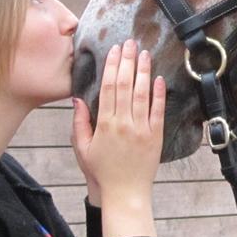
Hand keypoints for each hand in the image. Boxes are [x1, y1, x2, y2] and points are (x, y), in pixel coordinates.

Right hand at [72, 39, 165, 236]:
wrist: (124, 193)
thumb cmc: (101, 171)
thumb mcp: (82, 147)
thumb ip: (79, 122)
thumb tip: (77, 98)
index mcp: (105, 124)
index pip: (109, 87)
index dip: (113, 66)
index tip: (115, 50)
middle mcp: (124, 123)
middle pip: (127, 85)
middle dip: (128, 61)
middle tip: (130, 43)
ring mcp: (141, 129)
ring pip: (143, 94)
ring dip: (144, 72)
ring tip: (145, 54)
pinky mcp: (155, 137)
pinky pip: (158, 111)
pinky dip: (159, 94)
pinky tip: (159, 79)